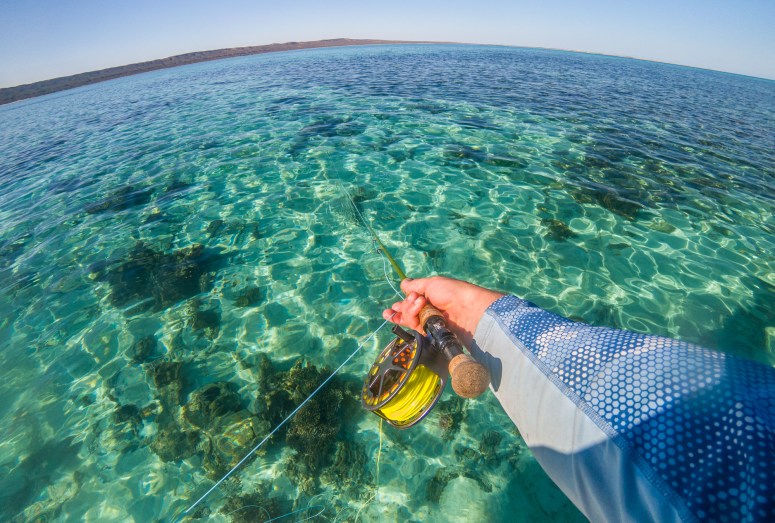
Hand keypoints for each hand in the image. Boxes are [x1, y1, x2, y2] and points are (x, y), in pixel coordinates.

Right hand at [382, 276, 504, 346]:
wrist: (467, 309)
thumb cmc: (451, 292)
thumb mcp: (431, 284)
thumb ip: (415, 286)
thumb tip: (403, 284)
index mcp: (429, 297)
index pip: (410, 303)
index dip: (400, 307)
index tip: (392, 309)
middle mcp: (427, 310)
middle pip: (406, 313)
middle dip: (403, 309)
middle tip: (408, 304)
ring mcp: (429, 322)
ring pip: (409, 320)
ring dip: (409, 311)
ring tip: (420, 303)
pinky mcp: (431, 332)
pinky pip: (416, 327)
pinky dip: (414, 319)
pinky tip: (416, 314)